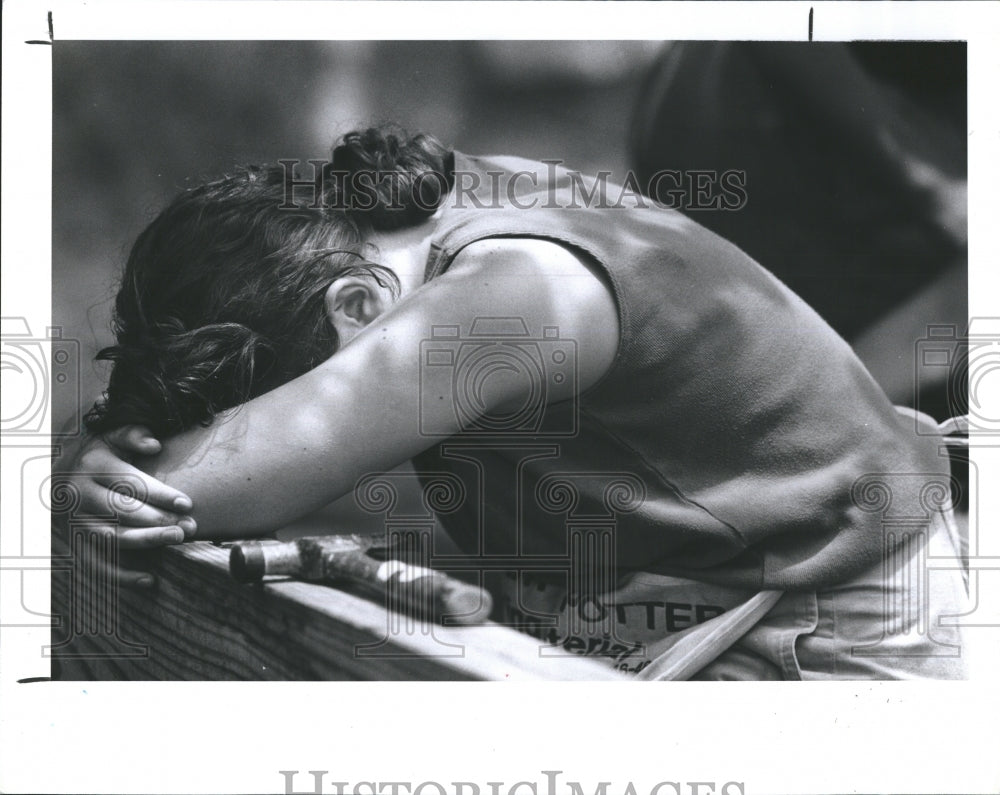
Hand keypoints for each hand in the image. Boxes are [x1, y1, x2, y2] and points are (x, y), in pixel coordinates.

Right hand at [53, 425, 194, 587]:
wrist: (54, 477)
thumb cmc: (98, 457)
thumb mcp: (111, 437)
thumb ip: (133, 435)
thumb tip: (154, 445)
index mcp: (94, 466)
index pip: (130, 483)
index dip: (160, 494)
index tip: (187, 504)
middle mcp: (81, 494)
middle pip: (123, 512)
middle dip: (159, 520)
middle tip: (188, 527)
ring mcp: (75, 522)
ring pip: (111, 538)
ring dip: (146, 542)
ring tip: (176, 540)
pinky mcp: (73, 544)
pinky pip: (96, 566)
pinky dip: (122, 576)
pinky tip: (150, 580)